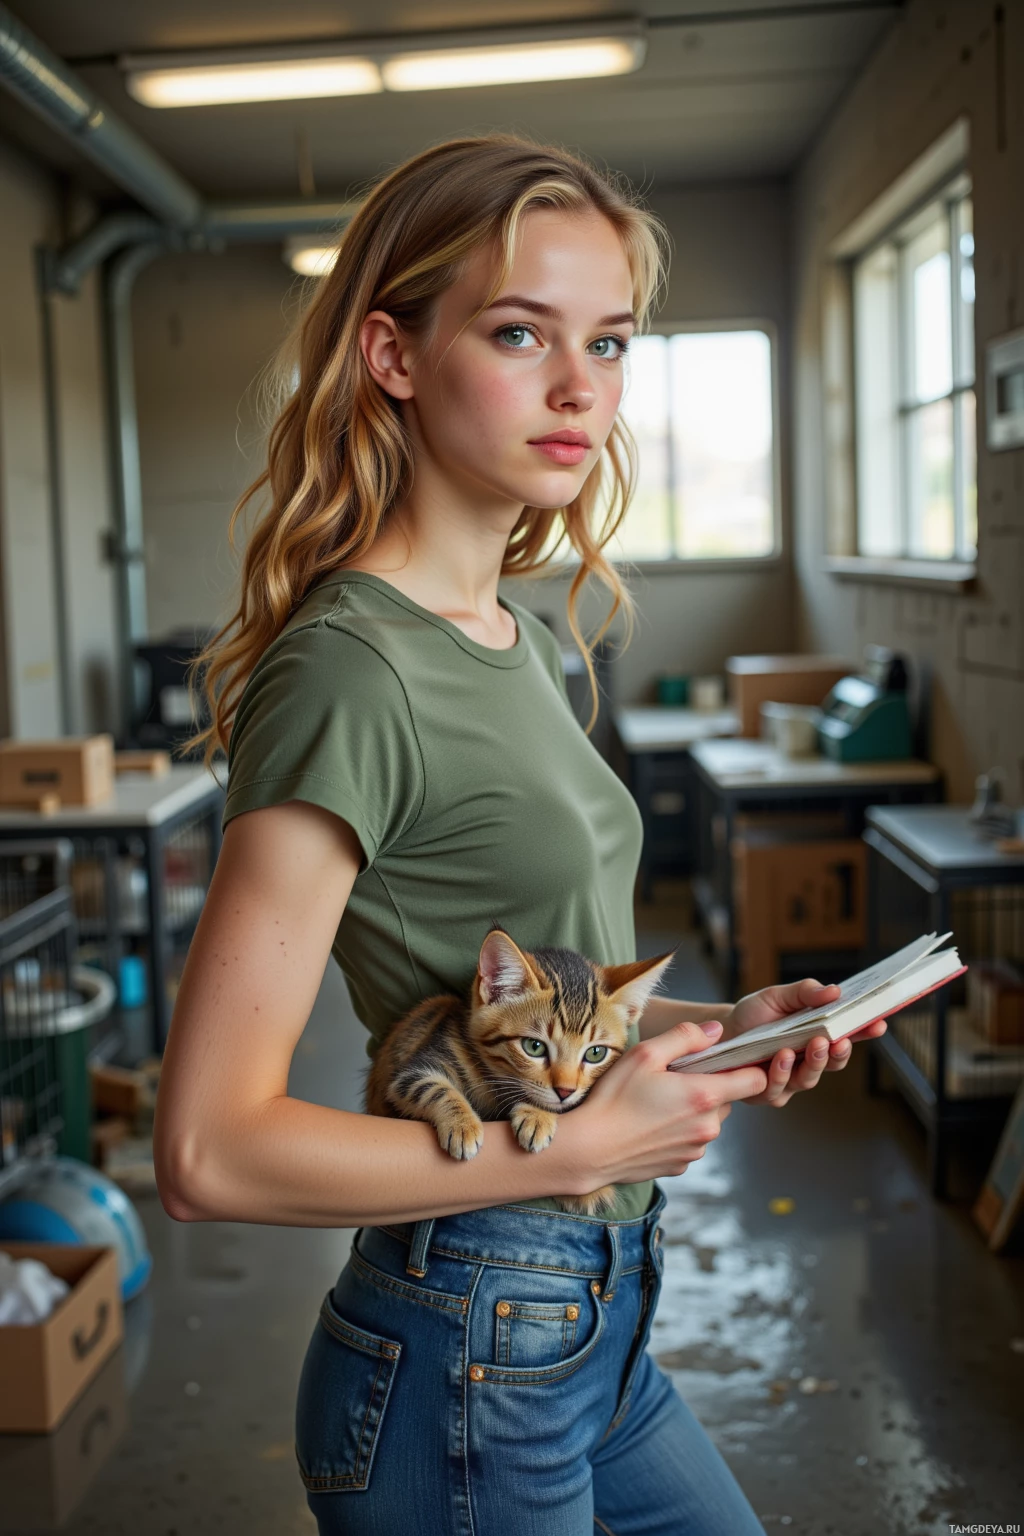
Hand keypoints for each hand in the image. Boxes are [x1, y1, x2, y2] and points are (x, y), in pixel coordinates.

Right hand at [567, 1020, 767, 1191]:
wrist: (589, 1149)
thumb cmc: (614, 1098)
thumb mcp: (645, 1054)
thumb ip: (685, 1037)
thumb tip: (716, 1031)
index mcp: (704, 1096)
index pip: (756, 1080)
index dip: (747, 1066)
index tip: (727, 1061)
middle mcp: (708, 1127)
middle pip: (728, 1099)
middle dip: (708, 1087)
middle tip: (673, 1080)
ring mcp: (696, 1150)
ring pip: (708, 1121)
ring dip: (693, 1111)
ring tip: (656, 1104)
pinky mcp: (681, 1165)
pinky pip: (691, 1141)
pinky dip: (679, 1132)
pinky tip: (650, 1125)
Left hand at [728, 977, 887, 1108]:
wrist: (722, 1031)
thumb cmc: (754, 1013)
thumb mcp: (778, 996)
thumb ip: (805, 992)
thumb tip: (834, 990)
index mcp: (818, 1035)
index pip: (848, 1035)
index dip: (865, 1031)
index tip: (878, 1023)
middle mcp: (808, 1061)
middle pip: (834, 1063)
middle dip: (839, 1054)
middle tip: (838, 1041)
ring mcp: (790, 1079)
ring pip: (809, 1080)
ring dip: (812, 1064)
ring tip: (809, 1046)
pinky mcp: (768, 1093)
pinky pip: (779, 1090)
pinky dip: (781, 1075)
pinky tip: (780, 1059)